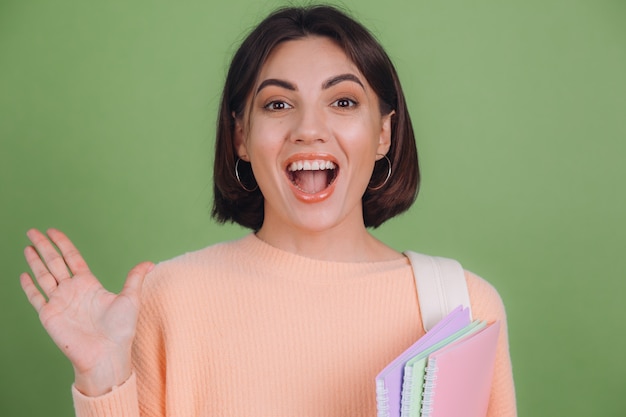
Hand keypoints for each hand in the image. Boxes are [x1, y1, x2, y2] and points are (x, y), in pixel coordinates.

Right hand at [20, 228, 153, 395]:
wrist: (107, 354)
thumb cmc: (121, 330)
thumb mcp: (130, 298)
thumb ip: (135, 278)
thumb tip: (151, 262)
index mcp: (89, 285)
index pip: (72, 258)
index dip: (62, 244)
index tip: (53, 231)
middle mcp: (72, 291)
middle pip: (54, 262)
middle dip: (43, 246)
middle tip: (32, 230)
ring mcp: (60, 302)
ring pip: (43, 276)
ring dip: (35, 262)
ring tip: (27, 246)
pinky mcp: (49, 315)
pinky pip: (36, 297)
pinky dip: (29, 286)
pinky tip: (23, 274)